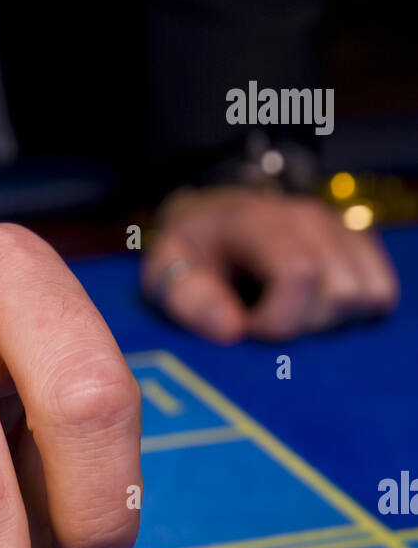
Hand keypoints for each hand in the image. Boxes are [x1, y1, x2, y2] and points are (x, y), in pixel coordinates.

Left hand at [142, 186, 399, 341]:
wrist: (217, 217)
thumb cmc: (192, 253)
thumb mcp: (167, 271)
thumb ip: (186, 298)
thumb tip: (232, 330)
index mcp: (258, 221)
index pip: (300, 274)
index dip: (276, 321)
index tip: (246, 328)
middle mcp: (309, 219)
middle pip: (338, 294)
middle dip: (301, 325)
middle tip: (265, 319)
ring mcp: (339, 229)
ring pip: (365, 296)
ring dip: (327, 320)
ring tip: (288, 311)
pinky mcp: (359, 245)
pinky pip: (381, 292)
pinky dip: (351, 312)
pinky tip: (314, 307)